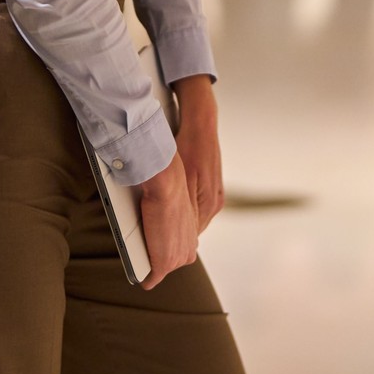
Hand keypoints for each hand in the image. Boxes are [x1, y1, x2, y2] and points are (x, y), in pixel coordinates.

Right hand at [133, 152, 198, 290]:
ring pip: (158, 270)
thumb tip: (162, 224)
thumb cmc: (171, 194)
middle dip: (155, 257)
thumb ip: (173, 224)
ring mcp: (176, 261)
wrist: (168, 190)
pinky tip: (137, 275)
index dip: (162, 248)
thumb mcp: (177, 212)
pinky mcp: (163, 265)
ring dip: (147, 262)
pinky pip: (151, 280)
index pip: (176, 253)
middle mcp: (188, 253)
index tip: (154, 244)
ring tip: (137, 249)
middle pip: (167, 264)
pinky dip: (144, 279)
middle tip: (145, 243)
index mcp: (192, 240)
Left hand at [173, 76, 223, 232]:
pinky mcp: (212, 187)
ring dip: (181, 224)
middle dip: (177, 237)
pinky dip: (186, 211)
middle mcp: (214, 202)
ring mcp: (215, 195)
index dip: (174, 244)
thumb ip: (181, 205)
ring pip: (195, 220)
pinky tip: (175, 206)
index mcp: (209, 203)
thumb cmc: (189, 147)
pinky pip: (198, 208)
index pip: (190, 235)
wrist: (201, 124)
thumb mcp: (181, 178)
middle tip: (158, 240)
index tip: (160, 249)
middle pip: (193, 230)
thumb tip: (178, 229)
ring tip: (163, 225)